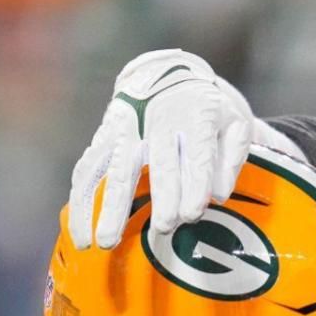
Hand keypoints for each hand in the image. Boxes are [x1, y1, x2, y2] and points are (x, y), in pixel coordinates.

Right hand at [67, 48, 253, 248]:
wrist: (167, 73)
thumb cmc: (207, 110)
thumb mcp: (235, 122)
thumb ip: (232, 158)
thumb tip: (219, 195)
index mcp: (197, 115)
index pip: (197, 154)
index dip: (195, 184)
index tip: (192, 214)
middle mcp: (158, 121)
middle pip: (159, 163)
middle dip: (162, 196)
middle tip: (164, 228)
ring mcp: (126, 129)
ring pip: (116, 170)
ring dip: (109, 207)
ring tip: (105, 242)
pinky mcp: (103, 138)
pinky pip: (88, 171)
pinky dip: (81, 203)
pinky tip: (82, 234)